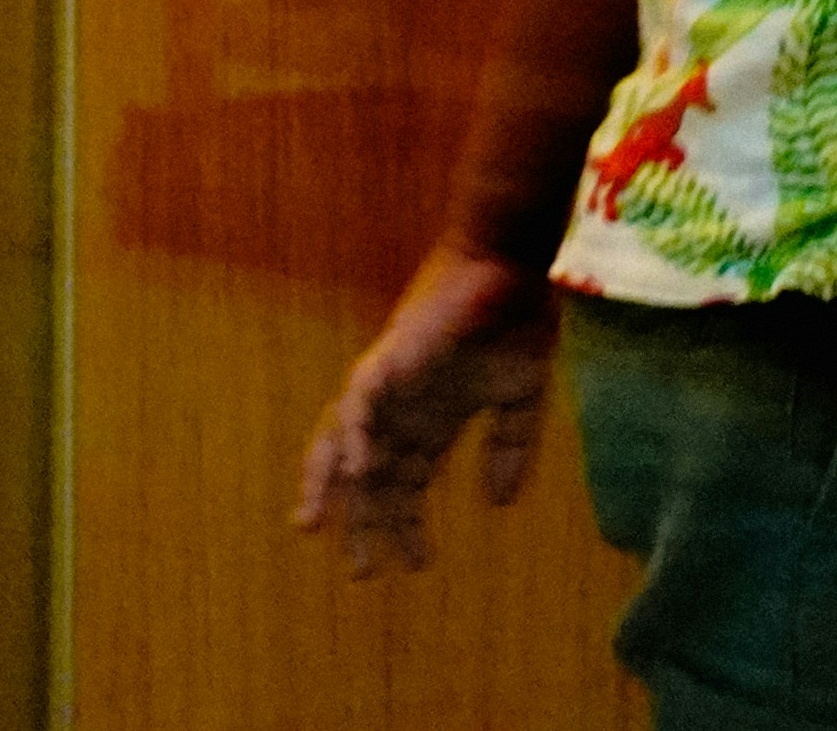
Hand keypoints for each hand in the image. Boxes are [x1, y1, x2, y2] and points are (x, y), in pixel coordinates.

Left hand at [290, 243, 558, 579]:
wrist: (512, 265)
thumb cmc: (516, 319)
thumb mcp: (520, 399)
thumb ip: (510, 450)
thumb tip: (499, 505)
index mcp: (431, 416)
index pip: (407, 482)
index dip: (407, 525)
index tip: (418, 566)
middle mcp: (401, 406)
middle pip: (370, 475)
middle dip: (364, 522)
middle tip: (363, 571)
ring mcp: (388, 383)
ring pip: (341, 440)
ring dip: (330, 484)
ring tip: (316, 525)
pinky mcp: (388, 358)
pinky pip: (356, 402)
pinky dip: (351, 436)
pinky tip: (357, 470)